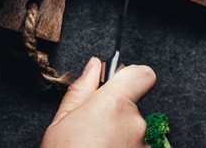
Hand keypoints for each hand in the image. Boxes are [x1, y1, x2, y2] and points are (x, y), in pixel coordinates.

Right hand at [40, 57, 156, 147]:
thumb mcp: (61, 123)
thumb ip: (82, 90)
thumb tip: (93, 66)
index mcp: (114, 105)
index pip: (142, 75)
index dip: (131, 79)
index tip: (118, 87)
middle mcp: (136, 125)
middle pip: (134, 110)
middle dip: (117, 118)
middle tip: (92, 134)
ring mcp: (144, 147)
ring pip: (136, 135)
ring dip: (121, 142)